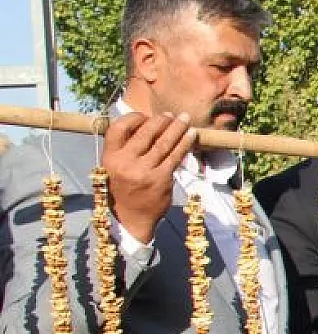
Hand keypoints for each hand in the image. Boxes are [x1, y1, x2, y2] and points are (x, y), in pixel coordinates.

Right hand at [101, 111, 197, 243]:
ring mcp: (144, 171)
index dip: (134, 118)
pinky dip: (185, 144)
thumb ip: (125, 148)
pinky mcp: (161, 179)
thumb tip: (148, 124)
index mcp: (109, 157)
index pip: (118, 128)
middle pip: (145, 133)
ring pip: (163, 143)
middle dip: (161, 121)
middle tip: (171, 115)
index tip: (146, 116)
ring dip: (177, 128)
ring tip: (185, 119)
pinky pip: (175, 157)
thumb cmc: (124, 188)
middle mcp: (125, 162)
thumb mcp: (114, 167)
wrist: (130, 217)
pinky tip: (192, 135)